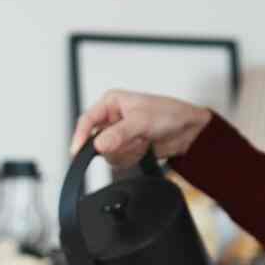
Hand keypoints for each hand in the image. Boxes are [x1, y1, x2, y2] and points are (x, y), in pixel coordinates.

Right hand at [70, 90, 211, 168]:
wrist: (188, 131)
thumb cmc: (169, 113)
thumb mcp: (142, 121)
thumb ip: (119, 134)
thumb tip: (99, 144)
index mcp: (111, 103)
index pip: (87, 121)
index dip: (80, 137)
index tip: (77, 152)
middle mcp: (111, 119)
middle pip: (96, 142)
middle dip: (116, 145)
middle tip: (134, 139)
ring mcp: (118, 135)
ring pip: (107, 154)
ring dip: (126, 152)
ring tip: (142, 141)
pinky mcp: (125, 148)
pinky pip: (118, 161)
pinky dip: (131, 158)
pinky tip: (144, 148)